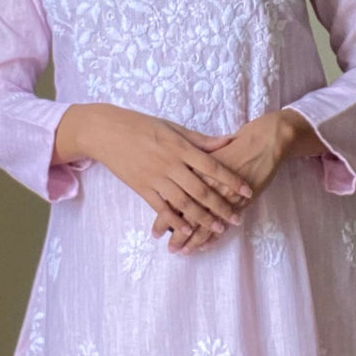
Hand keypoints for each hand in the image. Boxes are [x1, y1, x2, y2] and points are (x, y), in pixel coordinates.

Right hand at [77, 108, 253, 250]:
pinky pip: (160, 206)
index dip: (231, 179)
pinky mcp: (141, 187)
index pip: (213, 166)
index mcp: (181, 147)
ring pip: (183, 202)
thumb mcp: (174, 127)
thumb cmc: (143, 126)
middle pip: (201, 189)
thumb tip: (228, 142)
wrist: (107, 131)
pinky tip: (186, 229)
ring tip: (217, 228)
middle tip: (237, 218)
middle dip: (221, 206)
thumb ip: (201, 140)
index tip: (247, 191)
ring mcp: (155, 177)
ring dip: (202, 217)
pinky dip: (174, 219)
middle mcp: (171, 163)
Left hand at [150, 112, 292, 254]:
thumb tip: (175, 176)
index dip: (163, 218)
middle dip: (176, 234)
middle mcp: (204, 183)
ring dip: (192, 240)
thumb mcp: (206, 148)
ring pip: (202, 222)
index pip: (172, 199)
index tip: (156, 232)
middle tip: (169, 249)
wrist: (264, 141)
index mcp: (192, 169)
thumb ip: (190, 166)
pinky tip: (205, 246)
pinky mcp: (237, 201)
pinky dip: (213, 236)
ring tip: (183, 251)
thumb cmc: (235, 143)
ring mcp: (221, 194)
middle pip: (185, 214)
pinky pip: (221, 223)